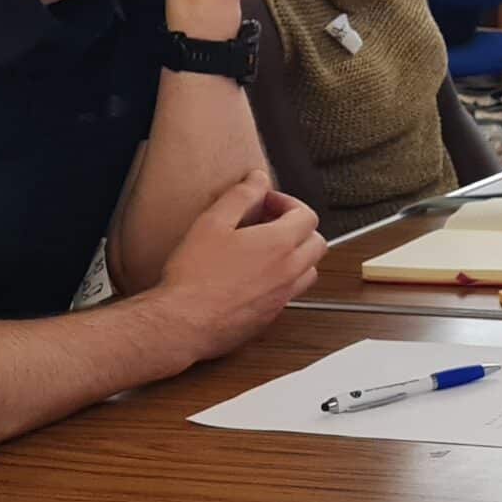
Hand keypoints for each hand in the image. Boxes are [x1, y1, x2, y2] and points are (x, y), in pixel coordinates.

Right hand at [145, 173, 326, 364]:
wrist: (183, 322)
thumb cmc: (194, 276)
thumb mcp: (212, 223)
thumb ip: (241, 196)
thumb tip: (258, 179)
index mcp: (279, 244)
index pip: (307, 215)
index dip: (288, 203)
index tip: (268, 203)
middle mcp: (289, 271)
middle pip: (317, 242)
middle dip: (298, 228)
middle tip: (270, 224)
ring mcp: (283, 296)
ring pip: (309, 270)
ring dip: (296, 255)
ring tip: (267, 250)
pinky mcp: (272, 316)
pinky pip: (291, 292)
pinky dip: (284, 279)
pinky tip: (256, 276)